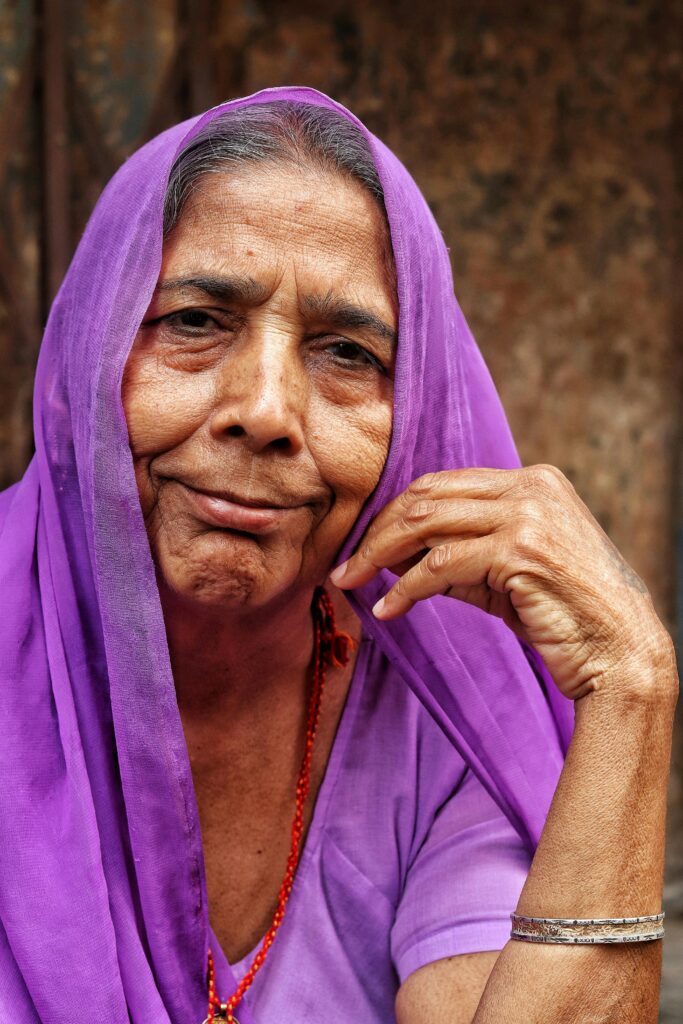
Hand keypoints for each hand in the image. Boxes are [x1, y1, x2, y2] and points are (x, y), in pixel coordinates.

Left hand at [330, 464, 666, 699]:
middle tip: (347, 565)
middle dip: (377, 531)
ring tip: (353, 582)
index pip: (442, 485)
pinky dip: (406, 587)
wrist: (622, 652)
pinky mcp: (520, 549)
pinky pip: (441, 563)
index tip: (366, 544)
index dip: (394, 513)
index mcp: (531, 481)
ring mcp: (528, 514)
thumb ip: (460, 557)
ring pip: (426, 523)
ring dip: (379, 555)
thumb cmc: (566, 617)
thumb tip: (394, 558)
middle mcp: (530, 487)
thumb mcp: (507, 575)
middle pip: (426, 496)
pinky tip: (388, 609)